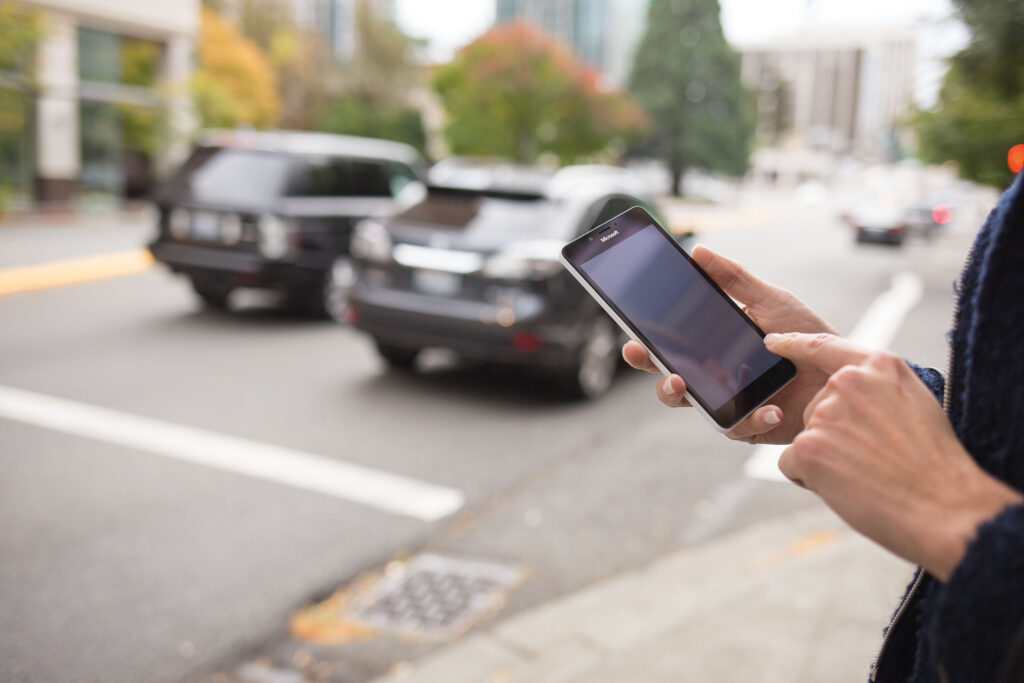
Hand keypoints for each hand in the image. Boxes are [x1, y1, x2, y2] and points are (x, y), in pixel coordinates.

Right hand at [623, 244, 835, 443]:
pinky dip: (752, 418)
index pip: (670, 348)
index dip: (646, 346)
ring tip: (685, 384)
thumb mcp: (771, 300)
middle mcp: (716, 378)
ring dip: (685, 398)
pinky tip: (770, 408)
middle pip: (672, 383)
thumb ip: (734, 279)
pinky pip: (740, 427)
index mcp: (713, 348)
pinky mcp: (754, 426)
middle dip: (656, 375)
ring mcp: (732, 404)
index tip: (632, 339)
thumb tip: (697, 251)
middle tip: (650, 362)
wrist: (846, 371)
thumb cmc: (808, 335)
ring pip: (696, 408)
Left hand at [768, 332, 1022, 580]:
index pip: (825, 347)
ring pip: (806, 438)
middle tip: (874, 459)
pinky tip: (846, 488)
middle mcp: (848, 382)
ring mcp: (826, 412)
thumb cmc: (933, 466)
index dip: (794, 344)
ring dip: (825, 459)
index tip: (772, 342)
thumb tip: (840, 393)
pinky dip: (810, 479)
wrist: (946, 508)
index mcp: (879, 366)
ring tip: (866, 474)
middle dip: (833, 436)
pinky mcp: (808, 446)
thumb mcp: (915, 405)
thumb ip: (877, 390)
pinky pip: (791, 464)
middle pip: (815, 408)